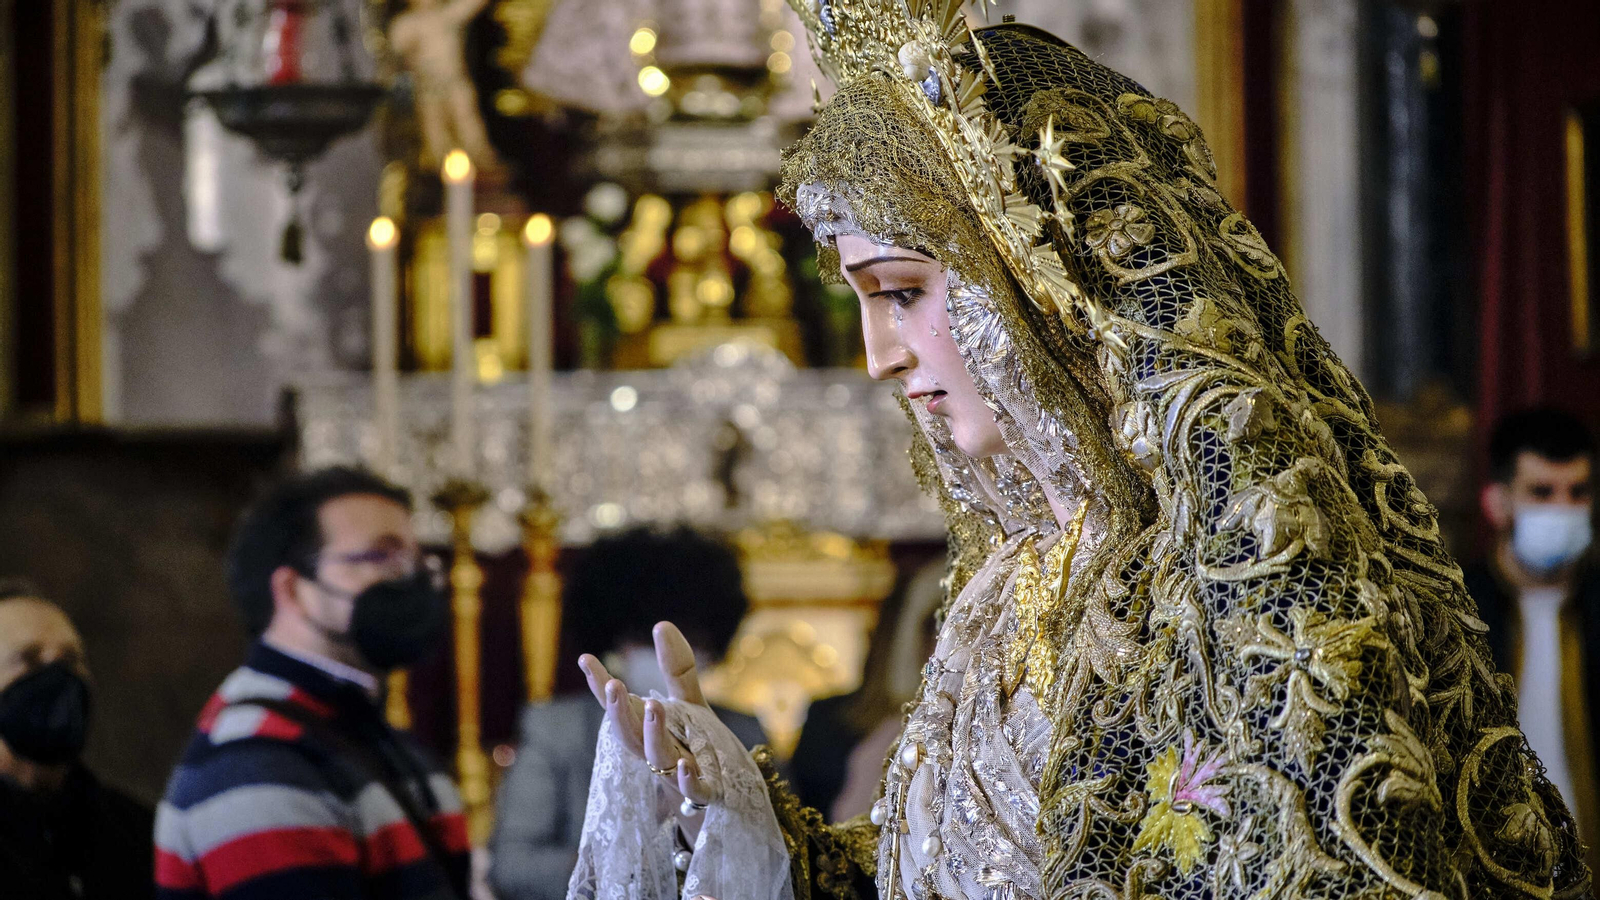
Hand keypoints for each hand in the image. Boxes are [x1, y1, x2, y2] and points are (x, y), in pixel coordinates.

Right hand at [578, 621, 715, 807]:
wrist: (727, 793)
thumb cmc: (698, 745)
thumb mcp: (689, 703)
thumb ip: (676, 668)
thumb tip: (660, 623)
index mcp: (647, 728)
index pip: (619, 707)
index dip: (601, 686)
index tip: (585, 658)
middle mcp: (654, 750)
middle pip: (628, 734)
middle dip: (618, 711)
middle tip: (613, 684)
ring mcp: (674, 773)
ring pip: (655, 756)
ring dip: (652, 732)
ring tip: (653, 705)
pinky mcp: (703, 792)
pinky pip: (692, 789)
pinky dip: (688, 778)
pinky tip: (687, 764)